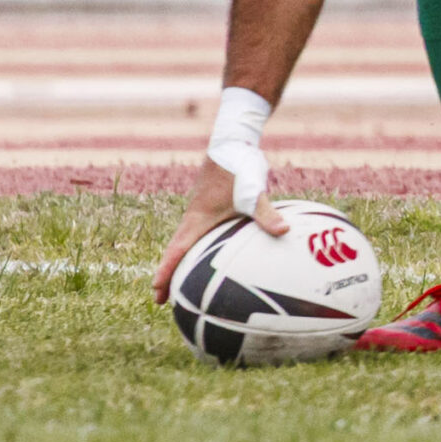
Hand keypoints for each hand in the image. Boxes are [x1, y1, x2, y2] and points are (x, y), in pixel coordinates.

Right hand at [151, 160, 288, 303]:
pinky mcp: (206, 206)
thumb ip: (266, 214)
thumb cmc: (239, 168)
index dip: (165, 273)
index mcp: (198, 220)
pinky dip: (191, 247)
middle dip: (167, 274)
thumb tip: (284, 231)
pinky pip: (194, 232)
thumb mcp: (253, 192)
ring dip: (177, 260)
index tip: (156, 293)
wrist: (231, 143)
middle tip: (160, 298)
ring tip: (176, 281)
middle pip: (175, 251)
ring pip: (183, 241)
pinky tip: (205, 253)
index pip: (177, 252)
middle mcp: (193, 217)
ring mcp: (198, 211)